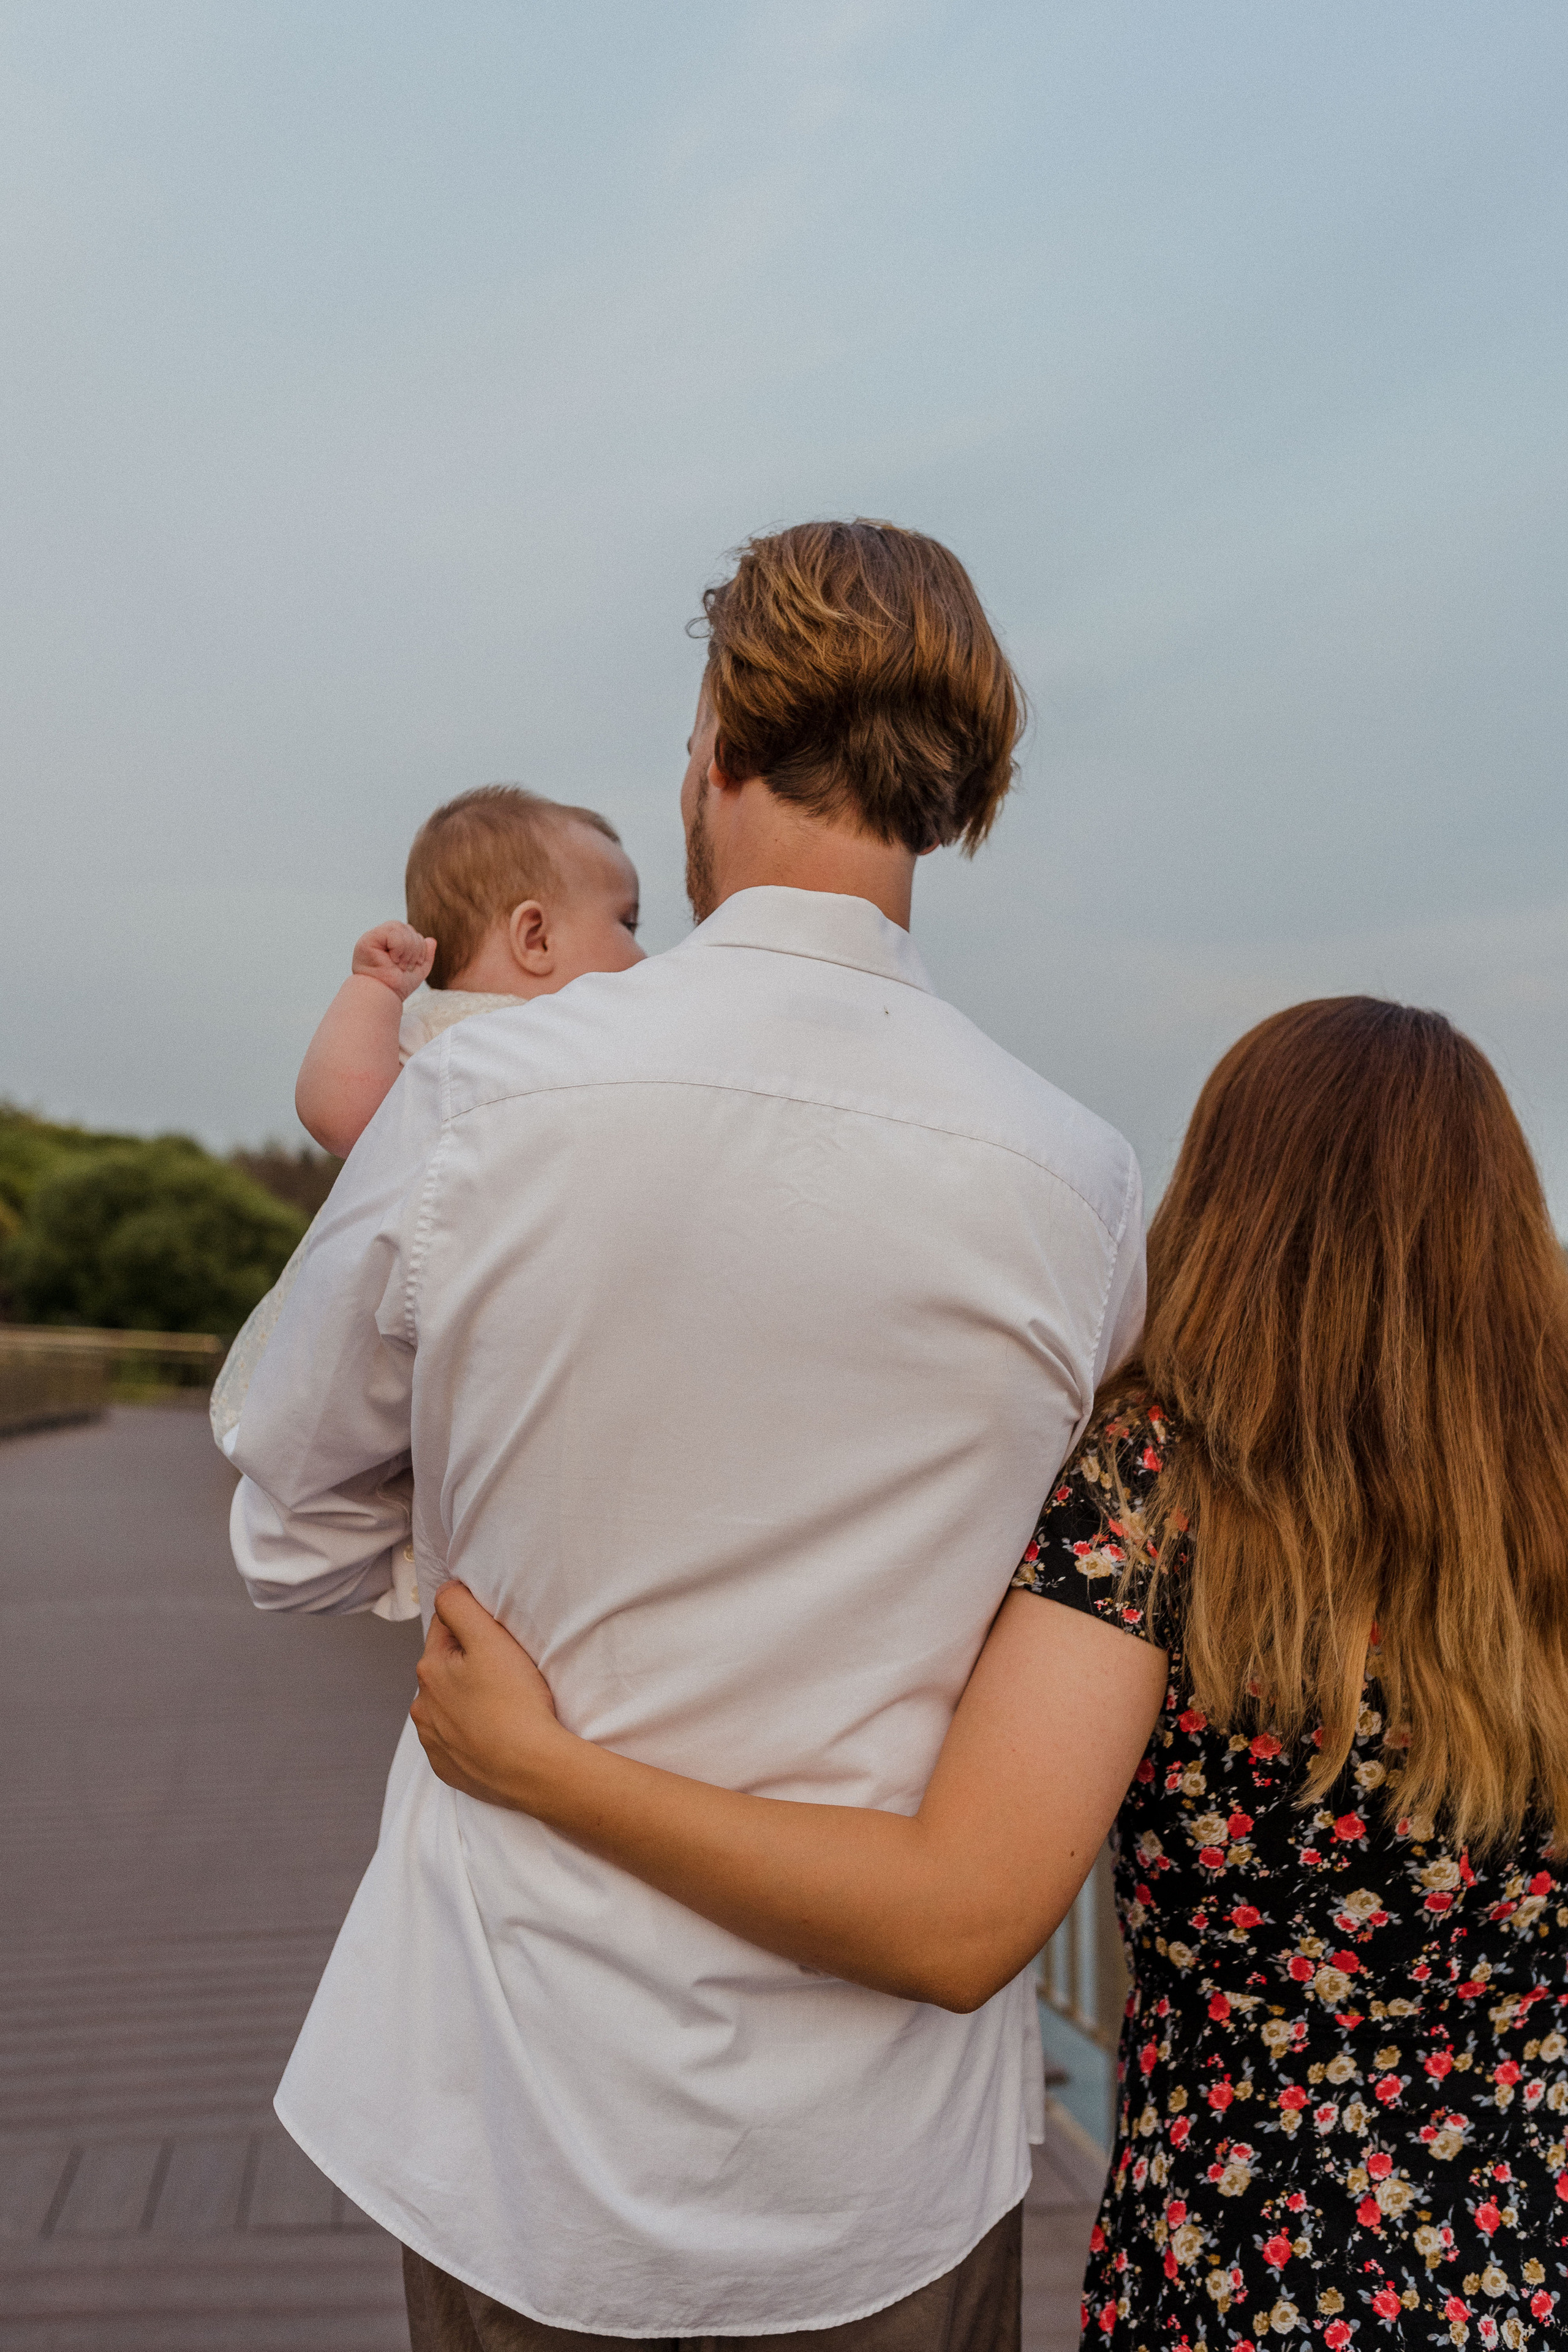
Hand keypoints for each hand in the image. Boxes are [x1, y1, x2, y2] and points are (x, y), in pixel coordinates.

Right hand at [352, 921, 436, 1000]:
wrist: (382, 996)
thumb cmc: (396, 987)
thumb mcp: (417, 971)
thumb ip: (425, 956)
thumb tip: (431, 940)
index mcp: (390, 943)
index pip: (410, 932)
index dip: (418, 947)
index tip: (411, 966)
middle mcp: (380, 938)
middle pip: (407, 928)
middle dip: (414, 949)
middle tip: (405, 966)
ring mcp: (373, 937)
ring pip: (401, 928)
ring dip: (407, 950)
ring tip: (399, 964)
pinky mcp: (368, 939)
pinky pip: (392, 932)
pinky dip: (399, 947)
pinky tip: (393, 959)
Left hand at [411, 1582, 564, 1808]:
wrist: (531, 1769)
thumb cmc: (515, 1702)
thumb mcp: (490, 1639)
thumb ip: (460, 1606)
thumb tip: (445, 1591)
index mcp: (429, 1669)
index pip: (447, 1627)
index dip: (476, 1629)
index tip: (500, 1644)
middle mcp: (422, 1705)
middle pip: (447, 1667)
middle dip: (470, 1664)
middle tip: (507, 1676)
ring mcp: (433, 1740)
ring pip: (450, 1704)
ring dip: (469, 1699)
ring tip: (503, 1707)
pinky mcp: (447, 1768)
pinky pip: (457, 1739)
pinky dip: (472, 1733)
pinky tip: (496, 1733)